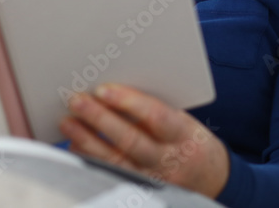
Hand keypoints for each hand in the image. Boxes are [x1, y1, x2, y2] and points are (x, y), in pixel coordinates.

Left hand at [60, 83, 228, 198]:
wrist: (211, 177)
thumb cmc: (187, 137)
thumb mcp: (182, 118)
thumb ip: (154, 106)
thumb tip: (112, 88)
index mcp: (184, 134)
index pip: (156, 116)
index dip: (129, 102)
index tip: (103, 89)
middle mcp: (170, 159)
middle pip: (131, 140)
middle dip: (100, 119)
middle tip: (76, 100)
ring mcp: (155, 179)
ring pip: (117, 161)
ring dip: (87, 140)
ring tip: (67, 122)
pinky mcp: (141, 190)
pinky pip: (111, 175)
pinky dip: (91, 159)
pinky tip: (75, 145)